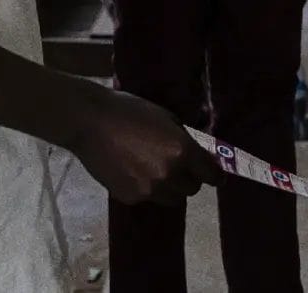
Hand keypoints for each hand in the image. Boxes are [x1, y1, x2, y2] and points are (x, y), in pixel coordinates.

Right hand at [69, 87, 223, 206]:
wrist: (90, 122)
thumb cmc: (129, 111)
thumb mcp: (166, 118)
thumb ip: (184, 138)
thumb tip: (197, 151)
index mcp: (183, 151)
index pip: (211, 174)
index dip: (216, 176)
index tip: (217, 177)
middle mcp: (169, 174)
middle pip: (192, 189)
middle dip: (189, 179)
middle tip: (180, 167)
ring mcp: (148, 189)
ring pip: (171, 198)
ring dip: (170, 188)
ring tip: (155, 171)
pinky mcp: (129, 197)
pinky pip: (148, 198)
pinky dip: (147, 189)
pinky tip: (133, 171)